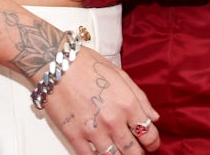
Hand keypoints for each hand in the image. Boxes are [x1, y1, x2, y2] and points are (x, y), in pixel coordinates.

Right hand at [42, 47, 160, 152]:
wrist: (56, 64)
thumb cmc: (86, 65)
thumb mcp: (120, 75)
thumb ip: (140, 98)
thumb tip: (153, 117)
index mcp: (127, 104)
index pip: (149, 135)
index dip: (153, 142)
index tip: (150, 143)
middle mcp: (113, 120)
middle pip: (134, 152)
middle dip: (138, 153)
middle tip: (135, 149)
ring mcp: (93, 131)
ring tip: (118, 151)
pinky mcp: (74, 136)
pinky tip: (99, 151)